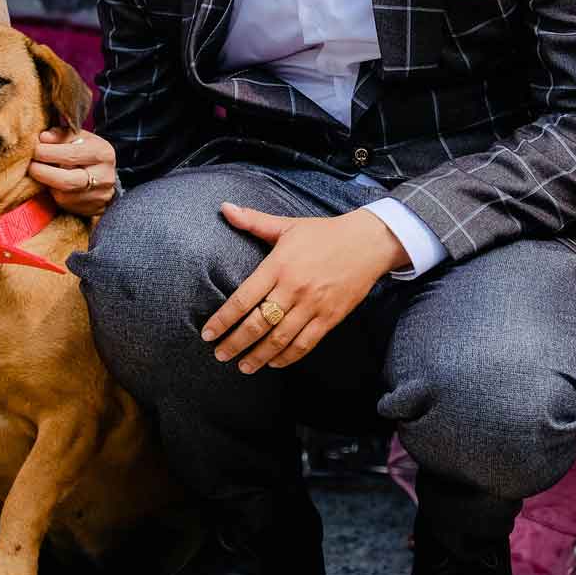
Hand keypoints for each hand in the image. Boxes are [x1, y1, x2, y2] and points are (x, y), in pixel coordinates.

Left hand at [27, 128, 118, 215]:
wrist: (105, 175)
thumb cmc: (87, 152)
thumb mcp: (79, 137)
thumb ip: (61, 135)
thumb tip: (44, 137)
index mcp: (103, 153)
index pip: (70, 154)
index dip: (47, 152)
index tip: (34, 149)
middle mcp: (104, 176)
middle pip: (66, 181)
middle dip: (42, 172)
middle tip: (30, 165)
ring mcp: (99, 196)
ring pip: (63, 195)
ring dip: (46, 184)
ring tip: (38, 173)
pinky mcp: (92, 210)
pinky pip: (65, 204)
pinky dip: (53, 194)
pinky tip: (49, 184)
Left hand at [201, 205, 408, 373]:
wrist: (368, 243)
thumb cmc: (324, 233)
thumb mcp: (288, 225)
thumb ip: (254, 221)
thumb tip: (225, 208)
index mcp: (279, 266)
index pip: (243, 298)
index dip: (223, 319)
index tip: (208, 334)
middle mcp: (294, 288)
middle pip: (258, 324)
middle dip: (235, 343)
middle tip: (220, 355)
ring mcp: (313, 305)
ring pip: (280, 338)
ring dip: (258, 356)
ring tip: (243, 366)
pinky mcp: (330, 317)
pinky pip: (305, 343)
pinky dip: (288, 357)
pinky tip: (274, 363)